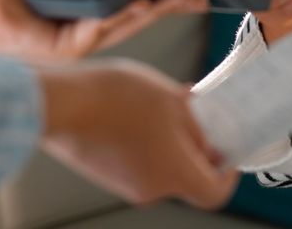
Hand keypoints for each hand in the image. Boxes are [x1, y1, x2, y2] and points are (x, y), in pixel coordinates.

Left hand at [0, 0, 208, 60]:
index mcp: (91, 7)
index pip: (138, 3)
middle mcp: (89, 27)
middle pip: (141, 16)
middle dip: (173, 4)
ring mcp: (77, 41)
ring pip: (126, 25)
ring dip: (157, 10)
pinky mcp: (62, 50)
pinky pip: (97, 33)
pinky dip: (119, 17)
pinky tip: (138, 2)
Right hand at [39, 59, 238, 208]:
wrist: (62, 103)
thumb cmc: (118, 99)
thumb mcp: (174, 101)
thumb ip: (198, 124)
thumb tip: (209, 136)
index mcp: (174, 174)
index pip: (214, 193)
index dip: (228, 174)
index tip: (229, 151)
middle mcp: (151, 189)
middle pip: (189, 177)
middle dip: (197, 146)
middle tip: (197, 114)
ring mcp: (126, 185)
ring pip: (165, 167)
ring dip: (173, 141)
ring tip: (165, 106)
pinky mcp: (108, 176)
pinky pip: (142, 164)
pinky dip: (150, 144)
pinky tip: (141, 112)